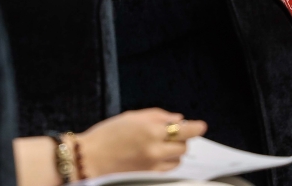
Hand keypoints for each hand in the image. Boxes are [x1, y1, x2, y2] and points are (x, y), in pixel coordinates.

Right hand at [77, 108, 206, 176]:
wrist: (90, 159)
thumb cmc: (106, 136)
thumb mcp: (131, 117)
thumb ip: (157, 115)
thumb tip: (177, 119)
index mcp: (150, 130)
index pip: (183, 130)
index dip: (195, 128)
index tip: (201, 126)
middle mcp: (154, 148)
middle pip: (183, 146)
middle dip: (181, 139)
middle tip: (172, 134)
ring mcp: (152, 165)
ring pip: (177, 160)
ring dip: (175, 152)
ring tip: (161, 145)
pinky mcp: (149, 176)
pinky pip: (168, 169)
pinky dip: (167, 162)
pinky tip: (157, 155)